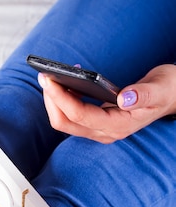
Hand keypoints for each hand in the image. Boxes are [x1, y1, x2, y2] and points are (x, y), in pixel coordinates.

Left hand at [38, 64, 175, 142]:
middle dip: (51, 101)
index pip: (81, 116)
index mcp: (118, 125)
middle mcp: (105, 132)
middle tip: (44, 75)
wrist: (172, 96)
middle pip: (65, 123)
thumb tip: (124, 98)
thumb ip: (144, 94)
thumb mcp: (161, 89)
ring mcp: (99, 129)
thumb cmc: (167, 91)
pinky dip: (63, 99)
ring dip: (54, 100)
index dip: (61, 98)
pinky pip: (71, 116)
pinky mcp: (96, 122)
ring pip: (65, 121)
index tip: (49, 79)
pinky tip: (64, 81)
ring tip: (52, 75)